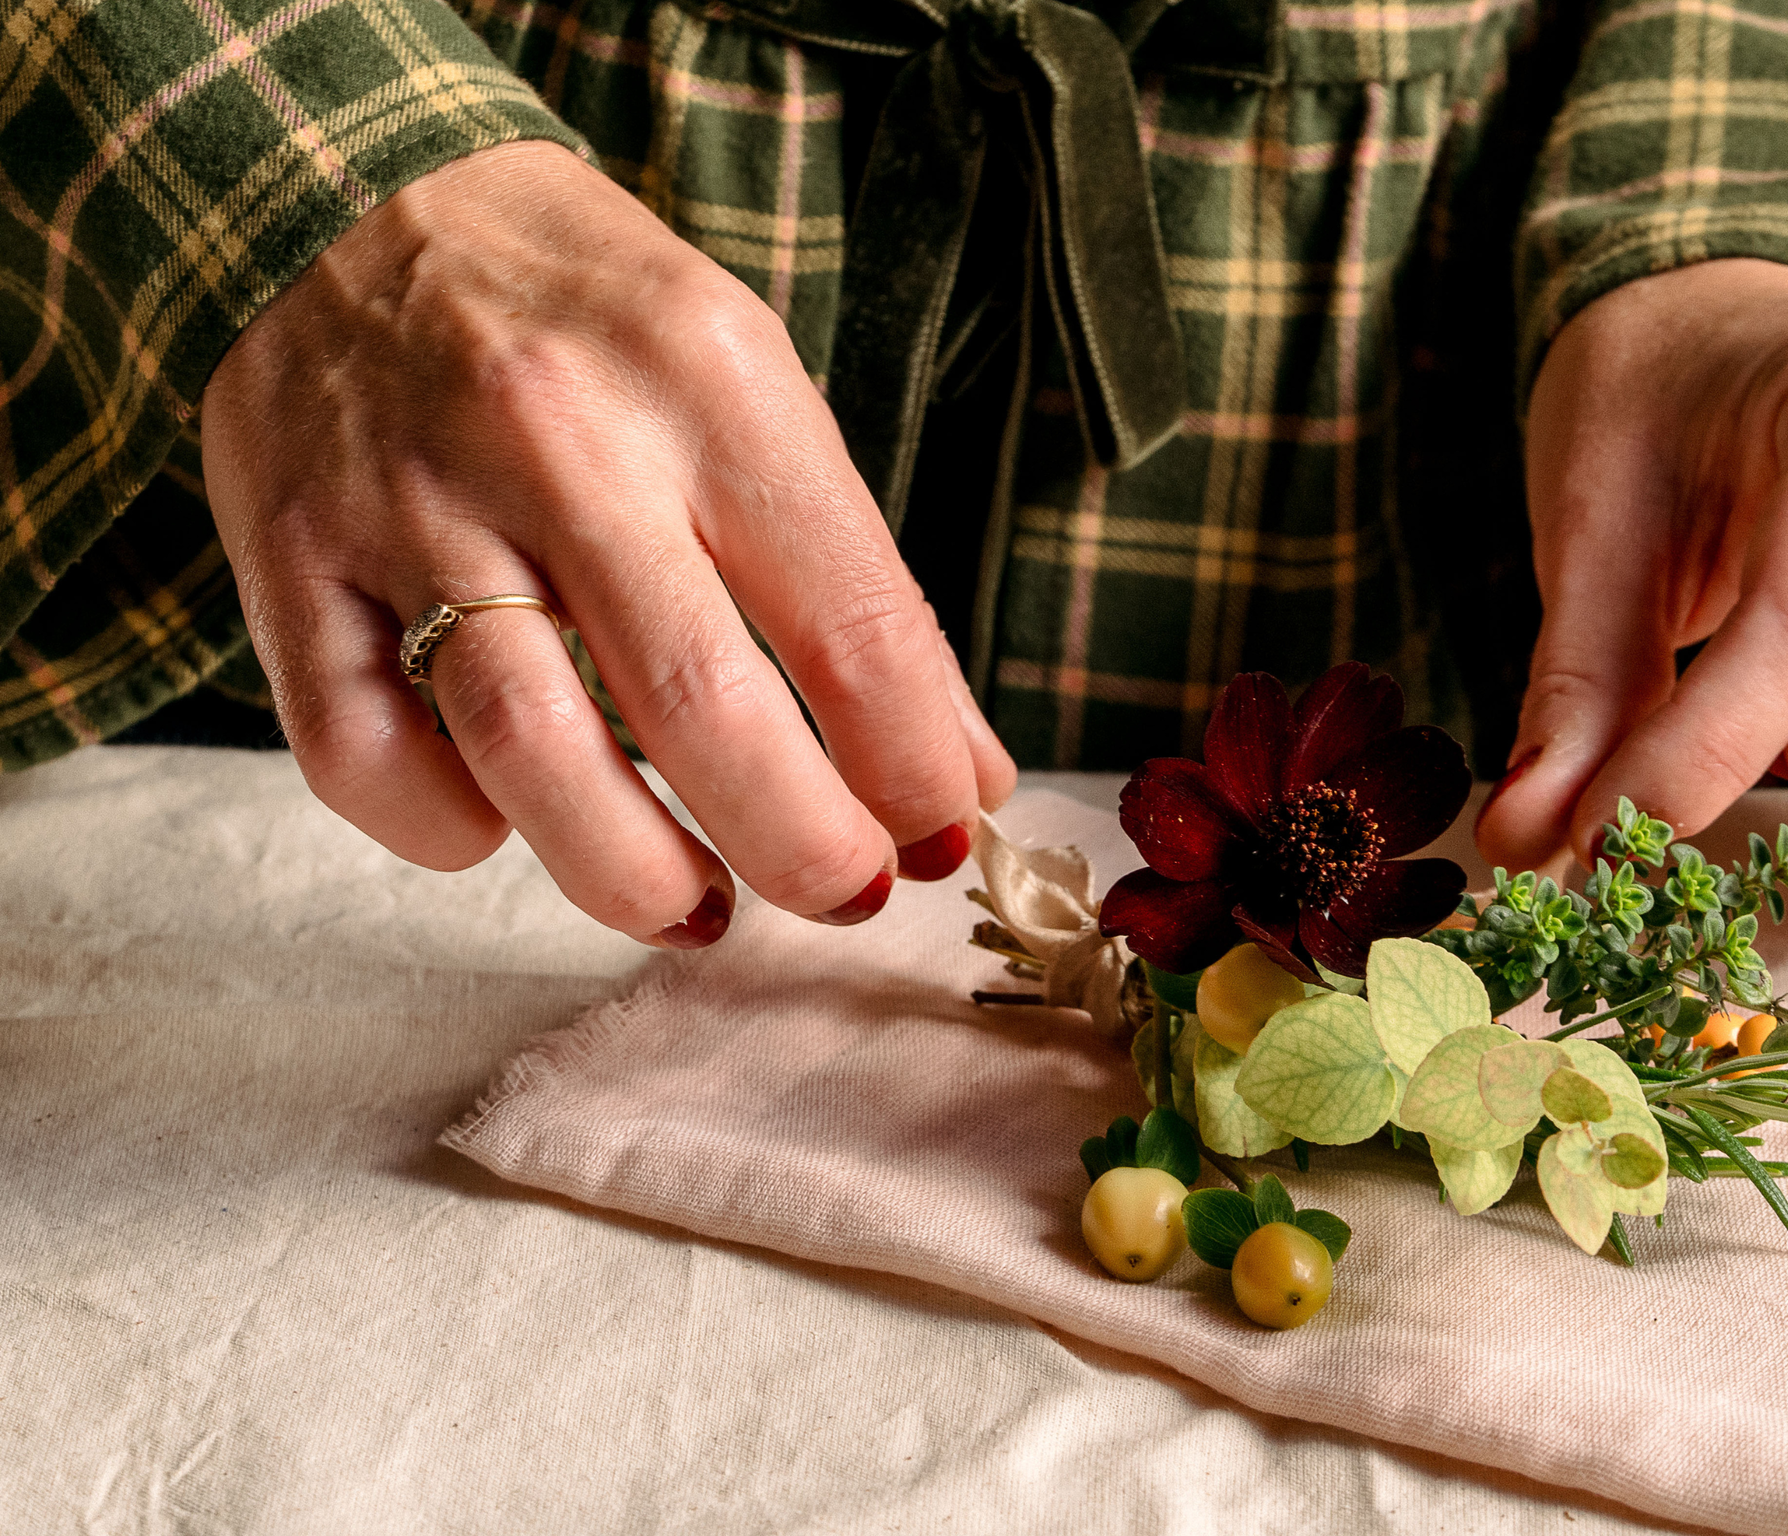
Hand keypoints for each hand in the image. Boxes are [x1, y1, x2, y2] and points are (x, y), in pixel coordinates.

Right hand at [202, 141, 1014, 946]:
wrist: (342, 184)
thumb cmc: (589, 314)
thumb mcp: (753, 388)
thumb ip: (852, 582)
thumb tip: (957, 774)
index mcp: (710, 381)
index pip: (854, 621)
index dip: (916, 766)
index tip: (942, 838)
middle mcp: (560, 436)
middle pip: (701, 707)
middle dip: (802, 844)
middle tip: (846, 893)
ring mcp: (408, 499)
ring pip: (527, 751)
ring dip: (634, 872)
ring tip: (699, 909)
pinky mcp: (288, 556)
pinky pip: (360, 751)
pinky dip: (444, 827)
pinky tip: (504, 829)